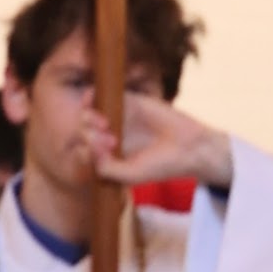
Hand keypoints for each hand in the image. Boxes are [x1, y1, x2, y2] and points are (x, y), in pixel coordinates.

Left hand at [92, 100, 233, 195]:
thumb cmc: (160, 166)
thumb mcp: (130, 175)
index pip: (84, 152)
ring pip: (90, 114)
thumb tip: (87, 150)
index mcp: (108, 158)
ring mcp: (117, 120)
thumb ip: (106, 169)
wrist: (188, 148)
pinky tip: (92, 98)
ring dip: (88, 117)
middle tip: (110, 140)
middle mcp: (110, 138)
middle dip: (88, 135)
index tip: (105, 153)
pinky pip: (104, 96)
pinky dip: (93, 96)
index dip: (86, 151)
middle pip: (84, 133)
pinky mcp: (128, 102)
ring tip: (105, 124)